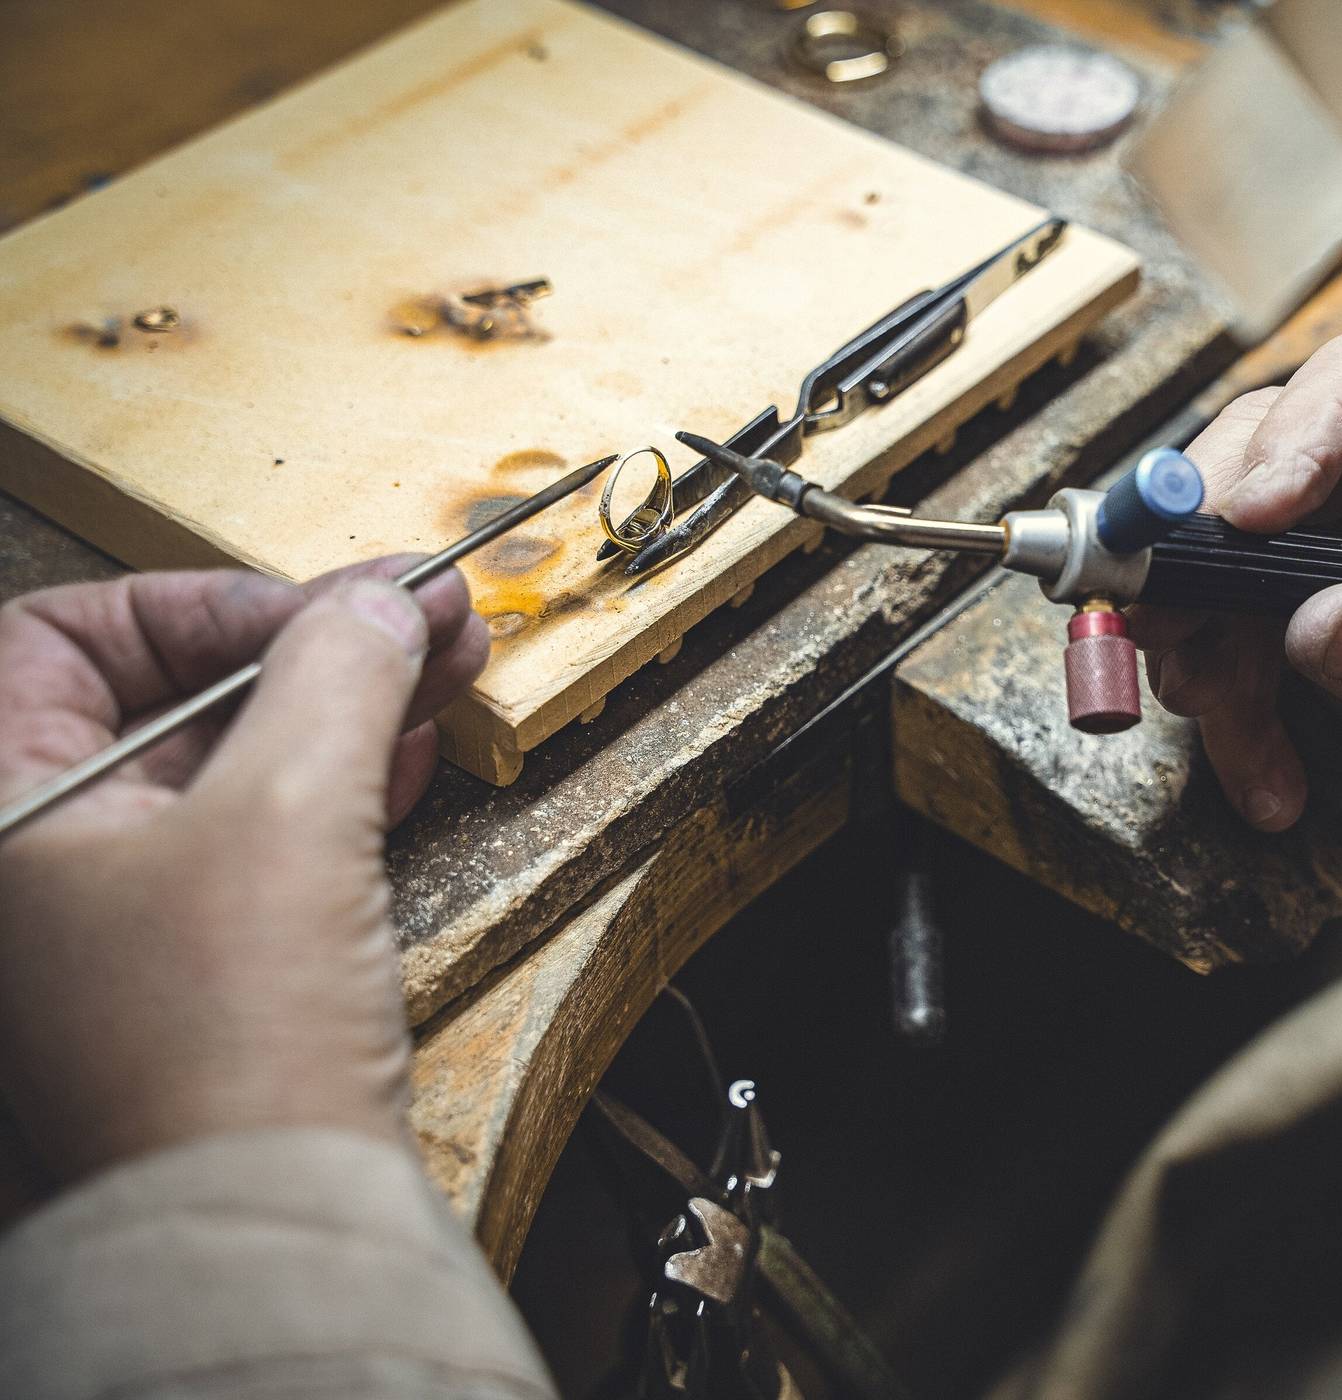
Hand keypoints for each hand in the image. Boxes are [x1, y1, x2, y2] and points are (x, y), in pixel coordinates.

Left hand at [0, 561, 488, 1181]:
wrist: (268, 1224)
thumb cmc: (221, 1055)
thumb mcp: (288, 817)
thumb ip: (332, 676)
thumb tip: (377, 602)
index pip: (65, 636)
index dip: (204, 605)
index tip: (323, 606)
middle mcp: (34, 862)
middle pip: (163, 696)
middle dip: (306, 643)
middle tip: (417, 611)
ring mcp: (111, 917)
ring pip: (225, 763)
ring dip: (340, 702)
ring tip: (442, 661)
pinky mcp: (193, 962)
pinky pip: (258, 832)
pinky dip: (337, 780)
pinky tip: (411, 748)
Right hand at [1133, 332, 1341, 987]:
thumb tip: (1325, 622)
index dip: (1304, 428)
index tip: (1248, 512)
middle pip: (1265, 450)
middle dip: (1206, 539)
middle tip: (1167, 615)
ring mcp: (1339, 550)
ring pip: (1218, 548)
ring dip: (1197, 639)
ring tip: (1218, 715)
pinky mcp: (1292, 618)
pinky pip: (1214, 635)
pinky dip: (1217, 708)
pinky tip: (1269, 778)